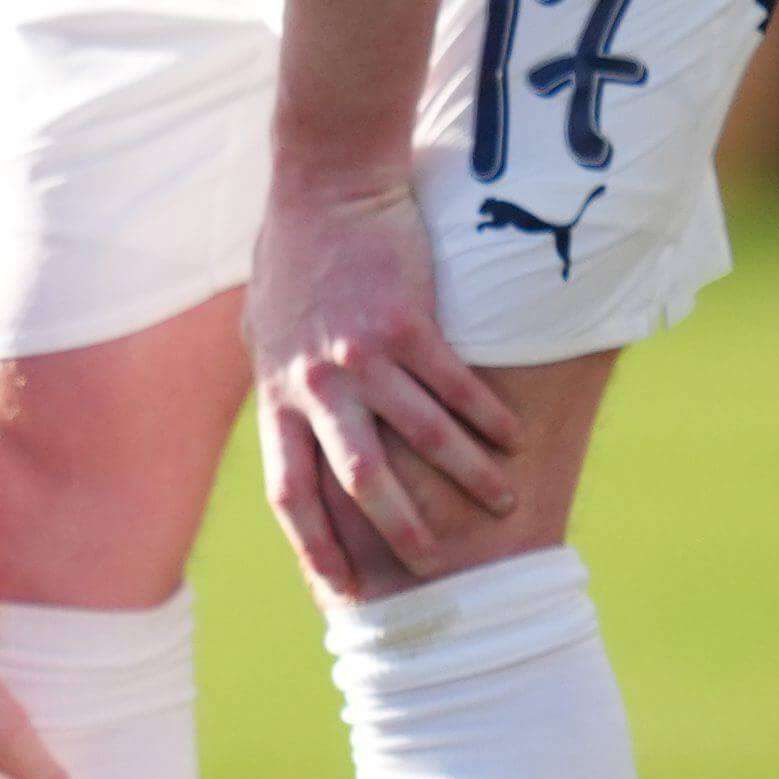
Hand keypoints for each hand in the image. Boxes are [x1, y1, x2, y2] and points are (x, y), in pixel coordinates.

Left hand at [246, 173, 518, 595]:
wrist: (324, 189)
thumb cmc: (293, 257)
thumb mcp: (266, 329)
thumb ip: (281, 379)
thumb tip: (289, 412)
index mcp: (277, 395)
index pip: (291, 491)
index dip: (316, 544)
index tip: (343, 589)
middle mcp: (315, 385)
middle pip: (359, 480)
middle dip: (400, 531)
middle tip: (435, 566)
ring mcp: (361, 355)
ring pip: (422, 437)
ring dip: (466, 476)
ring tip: (500, 504)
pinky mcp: (406, 324)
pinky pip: (455, 387)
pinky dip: (487, 419)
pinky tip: (512, 440)